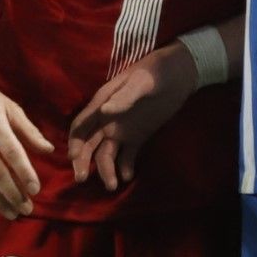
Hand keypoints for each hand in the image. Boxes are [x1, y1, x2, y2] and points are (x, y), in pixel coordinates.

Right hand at [66, 43, 198, 190]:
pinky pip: (127, 156)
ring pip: (106, 153)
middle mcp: (108, 119)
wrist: (182, 73)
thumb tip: (104, 112)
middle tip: (82, 179)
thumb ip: (124, 97)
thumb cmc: (159, 71)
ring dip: (106, 169)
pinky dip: (125, 168)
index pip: (81, 125)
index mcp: (103, 102)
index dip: (74, 141)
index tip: (74, 158)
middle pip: (88, 144)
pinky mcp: (138, 137)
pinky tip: (128, 176)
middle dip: (83, 161)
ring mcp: (122, 129)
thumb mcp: (142, 81)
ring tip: (113, 185)